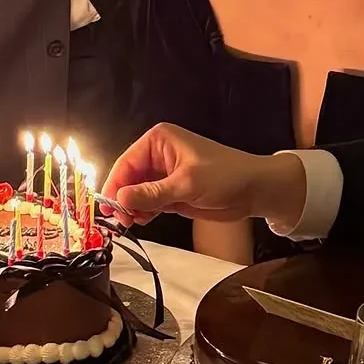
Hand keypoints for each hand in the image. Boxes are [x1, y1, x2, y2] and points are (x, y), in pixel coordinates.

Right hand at [102, 124, 306, 231]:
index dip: (115, 185)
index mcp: (159, 141)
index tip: (109, 208)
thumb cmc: (224, 176)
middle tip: (121, 220)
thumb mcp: (186, 184)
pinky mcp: (171, 192)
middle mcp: (158, 155)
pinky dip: (143, 212)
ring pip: (136, 192)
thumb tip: (120, 199)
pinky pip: (148, 202)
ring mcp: (164, 175)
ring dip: (132, 208)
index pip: (127, 162)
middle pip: (128, 178)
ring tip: (133, 223)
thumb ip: (152, 193)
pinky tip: (143, 221)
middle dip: (123, 198)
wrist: (254, 190)